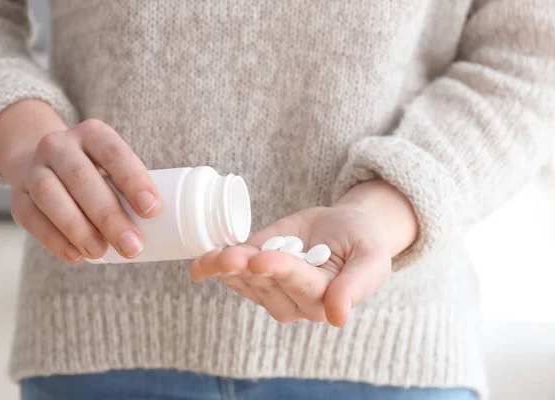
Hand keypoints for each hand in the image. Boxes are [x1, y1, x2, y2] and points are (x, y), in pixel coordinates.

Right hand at [0, 100, 160, 262]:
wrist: (45, 163)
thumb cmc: (96, 171)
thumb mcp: (114, 166)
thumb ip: (133, 188)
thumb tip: (167, 226)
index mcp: (92, 133)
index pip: (114, 153)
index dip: (133, 180)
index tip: (153, 210)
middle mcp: (59, 145)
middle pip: (82, 178)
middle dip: (109, 215)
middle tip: (133, 246)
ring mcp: (34, 169)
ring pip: (51, 196)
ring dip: (79, 228)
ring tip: (102, 253)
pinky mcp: (17, 197)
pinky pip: (32, 218)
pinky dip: (55, 240)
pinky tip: (77, 256)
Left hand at [190, 180, 417, 326]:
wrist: (343, 228)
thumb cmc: (362, 243)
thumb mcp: (371, 258)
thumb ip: (358, 286)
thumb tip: (339, 317)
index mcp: (325, 298)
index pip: (300, 285)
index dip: (281, 271)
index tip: (263, 260)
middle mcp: (294, 300)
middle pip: (267, 285)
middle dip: (248, 269)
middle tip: (231, 256)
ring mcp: (270, 287)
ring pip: (246, 281)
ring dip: (226, 269)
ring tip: (213, 257)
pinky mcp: (253, 271)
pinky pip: (231, 274)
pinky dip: (212, 267)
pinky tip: (199, 264)